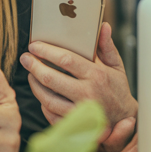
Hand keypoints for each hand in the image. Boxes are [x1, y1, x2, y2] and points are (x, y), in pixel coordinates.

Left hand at [21, 22, 136, 126]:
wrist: (125, 118)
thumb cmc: (117, 89)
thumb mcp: (116, 66)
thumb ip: (107, 46)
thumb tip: (102, 26)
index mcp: (97, 75)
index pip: (66, 60)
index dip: (46, 51)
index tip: (35, 46)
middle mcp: (87, 94)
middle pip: (51, 79)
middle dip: (34, 66)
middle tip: (25, 58)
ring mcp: (80, 112)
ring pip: (47, 99)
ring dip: (35, 85)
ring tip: (31, 74)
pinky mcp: (74, 125)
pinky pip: (51, 115)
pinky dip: (43, 104)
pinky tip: (42, 93)